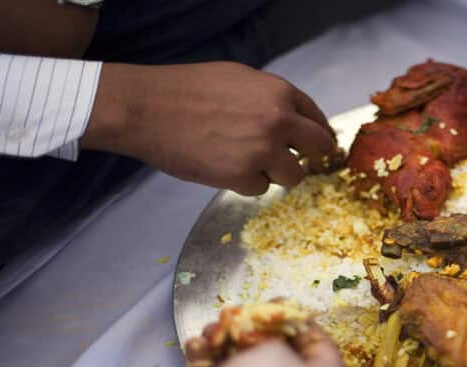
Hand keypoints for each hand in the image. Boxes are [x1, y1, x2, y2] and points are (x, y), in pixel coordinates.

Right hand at [82, 62, 342, 195]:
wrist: (147, 108)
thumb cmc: (187, 90)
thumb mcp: (239, 79)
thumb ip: (271, 98)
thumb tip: (295, 119)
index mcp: (280, 93)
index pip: (318, 119)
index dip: (316, 134)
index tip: (314, 145)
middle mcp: (279, 121)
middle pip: (319, 148)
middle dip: (309, 156)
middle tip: (295, 160)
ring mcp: (263, 150)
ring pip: (294, 175)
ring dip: (277, 173)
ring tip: (248, 161)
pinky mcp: (243, 176)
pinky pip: (260, 188)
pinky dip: (246, 182)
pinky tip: (223, 166)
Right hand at [157, 333, 345, 366]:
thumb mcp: (274, 351)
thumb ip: (272, 333)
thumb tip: (268, 330)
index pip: (321, 344)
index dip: (299, 320)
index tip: (277, 304)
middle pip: (281, 356)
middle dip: (255, 332)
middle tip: (237, 316)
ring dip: (227, 346)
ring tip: (210, 331)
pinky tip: (196, 349)